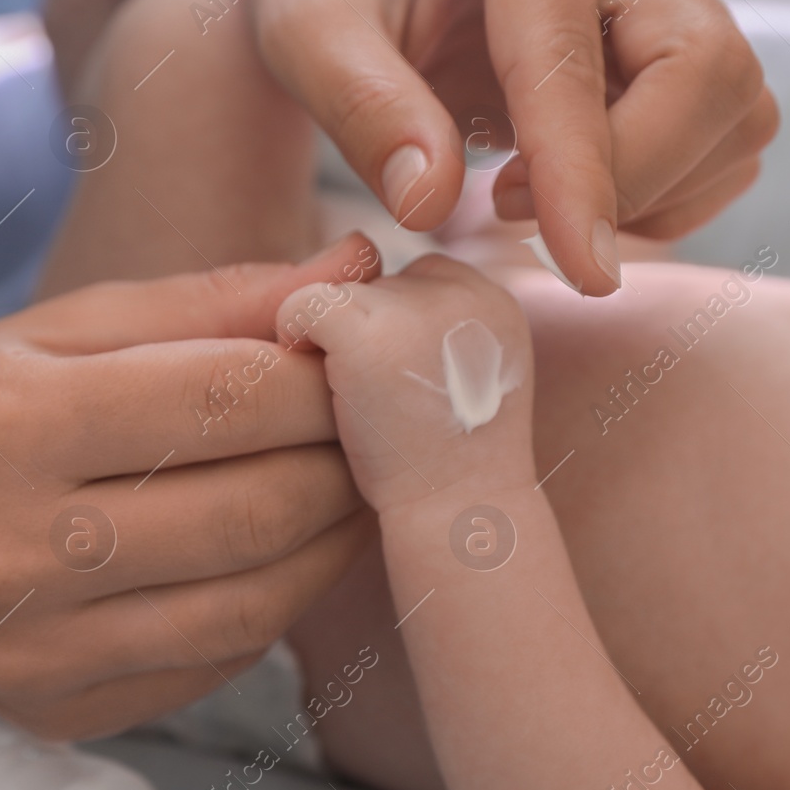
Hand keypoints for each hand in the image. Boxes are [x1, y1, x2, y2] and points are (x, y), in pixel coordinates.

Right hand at [0, 237, 380, 739]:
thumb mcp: (68, 326)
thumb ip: (216, 300)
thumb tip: (356, 271)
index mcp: (2, 425)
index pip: (223, 399)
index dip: (325, 378)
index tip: (364, 358)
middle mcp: (8, 550)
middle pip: (254, 509)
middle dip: (345, 461)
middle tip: (375, 426)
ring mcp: (34, 649)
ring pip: (255, 602)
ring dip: (333, 539)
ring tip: (346, 485)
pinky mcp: (61, 711)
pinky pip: (221, 662)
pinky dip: (279, 601)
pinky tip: (285, 552)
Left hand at [231, 0, 778, 294]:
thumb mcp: (306, 33)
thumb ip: (362, 108)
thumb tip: (431, 202)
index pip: (576, 56)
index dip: (584, 173)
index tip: (581, 269)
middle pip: (707, 69)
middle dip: (636, 175)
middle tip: (508, 209)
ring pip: (736, 109)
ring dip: (656, 189)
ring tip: (526, 196)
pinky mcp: (678, 44)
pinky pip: (729, 138)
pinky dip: (670, 195)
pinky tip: (572, 194)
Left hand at [278, 255, 535, 516]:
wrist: (454, 510)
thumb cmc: (448, 464)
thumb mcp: (463, 380)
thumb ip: (434, 332)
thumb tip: (370, 297)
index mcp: (494, 302)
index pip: (421, 279)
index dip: (397, 330)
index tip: (401, 385)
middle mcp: (461, 291)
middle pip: (382, 285)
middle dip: (368, 336)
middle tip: (383, 403)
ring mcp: (414, 308)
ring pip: (346, 294)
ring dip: (337, 343)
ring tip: (360, 403)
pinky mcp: (365, 332)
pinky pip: (304, 303)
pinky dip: (294, 333)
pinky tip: (313, 382)